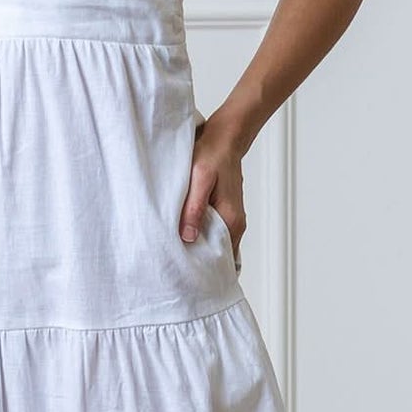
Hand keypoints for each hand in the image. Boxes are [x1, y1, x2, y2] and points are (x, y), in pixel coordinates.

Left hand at [182, 114, 245, 268]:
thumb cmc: (211, 155)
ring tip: (177, 253)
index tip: (184, 273)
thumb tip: (187, 237)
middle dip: (199, 262)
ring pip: (215, 244)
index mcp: (231, 221)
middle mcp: (236, 224)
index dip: (203, 267)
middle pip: (218, 255)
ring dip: (199, 248)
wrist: (225, 139)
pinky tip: (185, 234)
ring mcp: (232, 219)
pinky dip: (201, 236)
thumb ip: (193, 208)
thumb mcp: (199, 179)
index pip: (220, 258)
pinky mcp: (225, 212)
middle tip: (175, 266)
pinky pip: (214, 232)